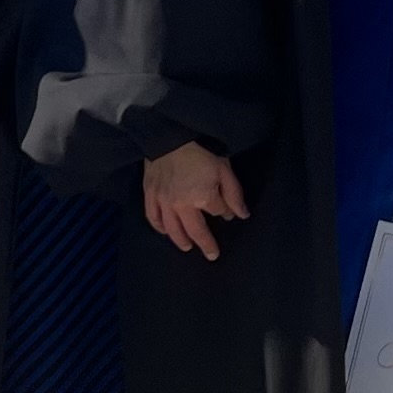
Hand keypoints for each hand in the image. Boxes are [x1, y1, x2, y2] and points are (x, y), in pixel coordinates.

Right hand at [143, 143, 246, 259]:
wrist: (168, 137)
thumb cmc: (199, 151)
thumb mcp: (223, 169)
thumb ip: (234, 194)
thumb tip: (242, 215)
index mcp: (202, 198)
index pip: (217, 212)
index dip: (224, 212)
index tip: (226, 212)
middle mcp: (181, 206)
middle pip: (194, 231)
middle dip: (205, 244)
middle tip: (212, 255)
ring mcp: (163, 202)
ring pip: (172, 229)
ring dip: (181, 241)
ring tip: (187, 247)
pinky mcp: (150, 195)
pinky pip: (153, 217)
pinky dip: (159, 227)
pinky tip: (164, 231)